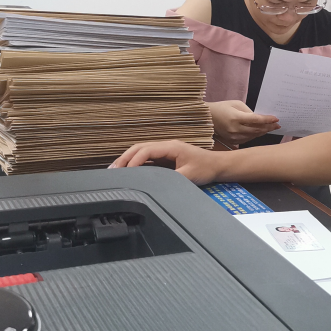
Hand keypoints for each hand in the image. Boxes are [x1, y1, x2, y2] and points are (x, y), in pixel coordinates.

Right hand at [109, 140, 223, 184]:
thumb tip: (156, 185)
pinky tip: (129, 171)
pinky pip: (148, 158)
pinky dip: (136, 163)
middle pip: (139, 148)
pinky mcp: (166, 157)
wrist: (218, 165)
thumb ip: (172, 179)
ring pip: (142, 152)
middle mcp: (166, 146)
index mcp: (170, 147)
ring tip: (115, 171)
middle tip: (112, 170)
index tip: (125, 172)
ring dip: (128, 160)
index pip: (146, 150)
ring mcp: (165, 151)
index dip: (133, 160)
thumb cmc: (205, 168)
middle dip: (125, 158)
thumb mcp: (189, 176)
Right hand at [209, 100, 278, 144]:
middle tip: (277, 125)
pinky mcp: (232, 141)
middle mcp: (235, 129)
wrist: (208, 118)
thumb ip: (248, 111)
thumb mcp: (236, 104)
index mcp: (236, 117)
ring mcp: (233, 137)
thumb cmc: (222, 108)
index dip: (267, 120)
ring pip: (253, 136)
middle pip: (256, 130)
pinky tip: (260, 132)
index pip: (256, 120)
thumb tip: (259, 118)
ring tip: (271, 128)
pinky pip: (247, 139)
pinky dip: (255, 135)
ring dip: (263, 132)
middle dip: (268, 127)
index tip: (276, 118)